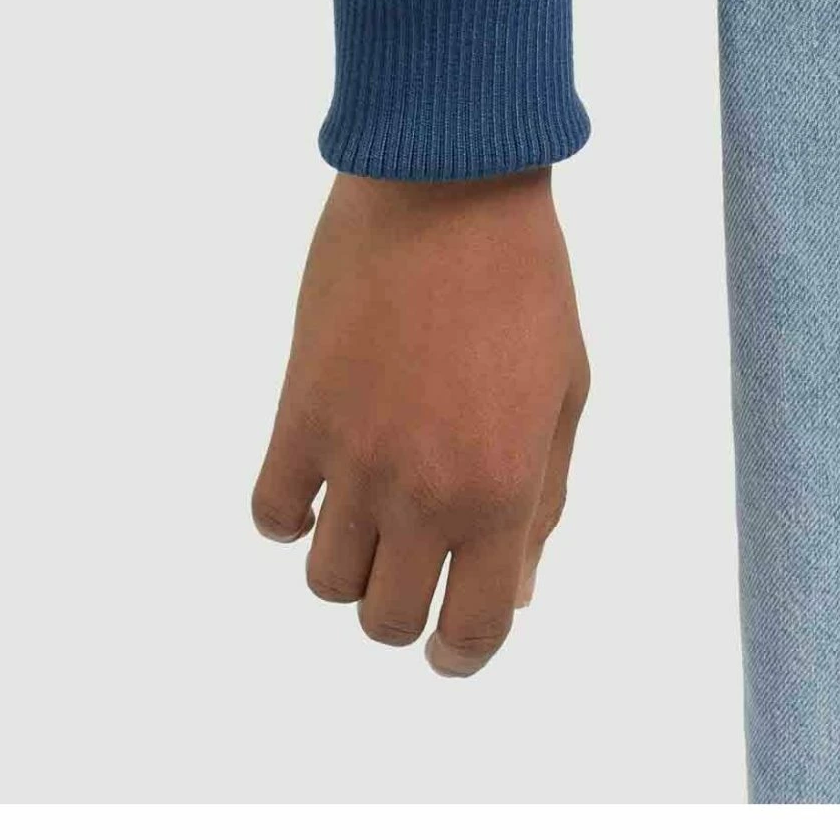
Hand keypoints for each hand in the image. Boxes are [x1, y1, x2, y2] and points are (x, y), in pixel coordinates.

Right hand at [252, 168, 588, 676]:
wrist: (448, 187)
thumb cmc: (525, 280)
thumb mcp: (566, 391)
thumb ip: (543, 500)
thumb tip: (514, 590)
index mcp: (501, 490)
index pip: (471, 631)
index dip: (462, 651)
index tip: (454, 640)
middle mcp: (422, 490)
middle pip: (386, 619)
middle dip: (406, 604)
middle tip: (417, 557)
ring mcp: (352, 456)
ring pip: (326, 581)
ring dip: (350, 561)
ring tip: (373, 507)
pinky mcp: (298, 414)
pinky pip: (272, 513)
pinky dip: (292, 514)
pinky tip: (320, 477)